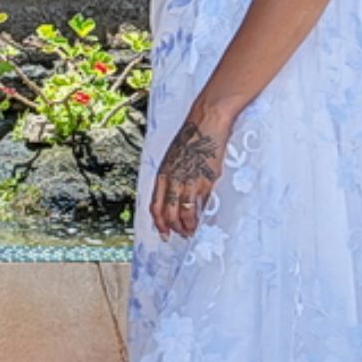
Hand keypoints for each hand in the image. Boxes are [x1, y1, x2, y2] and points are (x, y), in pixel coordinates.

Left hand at [149, 114, 231, 238]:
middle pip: (168, 213)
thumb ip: (170, 178)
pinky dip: (200, 216)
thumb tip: (172, 197)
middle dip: (173, 228)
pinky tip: (202, 220)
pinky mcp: (206, 182)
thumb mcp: (172, 159)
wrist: (205, 126)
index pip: (155, 206)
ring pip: (184, 213)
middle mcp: (173, 181)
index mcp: (162, 175)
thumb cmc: (190, 140)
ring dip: (187, 226)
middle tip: (180, 235)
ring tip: (191, 231)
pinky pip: (201, 204)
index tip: (163, 232)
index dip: (158, 223)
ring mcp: (189, 182)